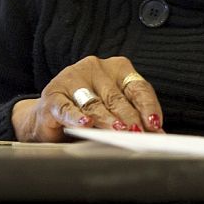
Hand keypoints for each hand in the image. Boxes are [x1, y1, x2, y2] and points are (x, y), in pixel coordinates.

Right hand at [12, 56, 164, 141]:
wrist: (48, 117)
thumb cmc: (88, 113)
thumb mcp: (114, 113)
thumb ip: (133, 120)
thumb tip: (155, 134)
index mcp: (117, 69)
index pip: (139, 88)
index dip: (148, 107)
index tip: (155, 124)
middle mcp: (95, 69)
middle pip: (117, 97)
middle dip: (130, 118)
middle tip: (138, 134)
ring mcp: (71, 79)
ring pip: (94, 103)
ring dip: (107, 119)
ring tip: (118, 132)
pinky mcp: (52, 94)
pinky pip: (66, 107)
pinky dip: (76, 117)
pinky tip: (84, 124)